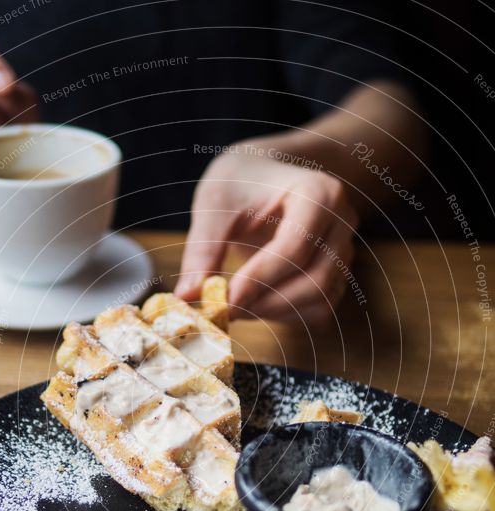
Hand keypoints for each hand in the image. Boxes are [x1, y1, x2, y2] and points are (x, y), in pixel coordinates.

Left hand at [176, 146, 358, 324]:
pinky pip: (318, 310)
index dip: (259, 279)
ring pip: (320, 300)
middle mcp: (341, 222)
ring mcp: (344, 251)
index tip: (223, 300)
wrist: (267, 173)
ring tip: (234, 303)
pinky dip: (285, 314)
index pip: (295, 247)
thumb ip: (203, 249)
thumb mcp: (215, 202)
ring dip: (273, 311)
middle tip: (223, 310)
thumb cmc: (242, 181)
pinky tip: (255, 301)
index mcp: (319, 192)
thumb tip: (188, 297)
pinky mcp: (336, 275)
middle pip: (316, 280)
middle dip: (266, 302)